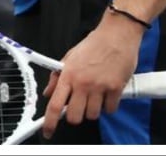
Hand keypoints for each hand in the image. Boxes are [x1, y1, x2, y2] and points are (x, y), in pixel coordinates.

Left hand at [40, 15, 140, 138]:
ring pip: (93, 115)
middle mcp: (82, 83)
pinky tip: (108, 93)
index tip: (48, 132)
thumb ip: (57, 76)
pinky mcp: (116, 89)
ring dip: (94, 110)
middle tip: (80, 105)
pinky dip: (109, 105)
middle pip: (75, 117)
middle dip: (76, 115)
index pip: (56, 104)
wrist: (117, 35)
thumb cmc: (94, 44)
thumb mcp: (70, 57)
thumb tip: (48, 93)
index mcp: (68, 75)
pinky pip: (110, 109)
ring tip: (96, 95)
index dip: (50, 122)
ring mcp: (100, 87)